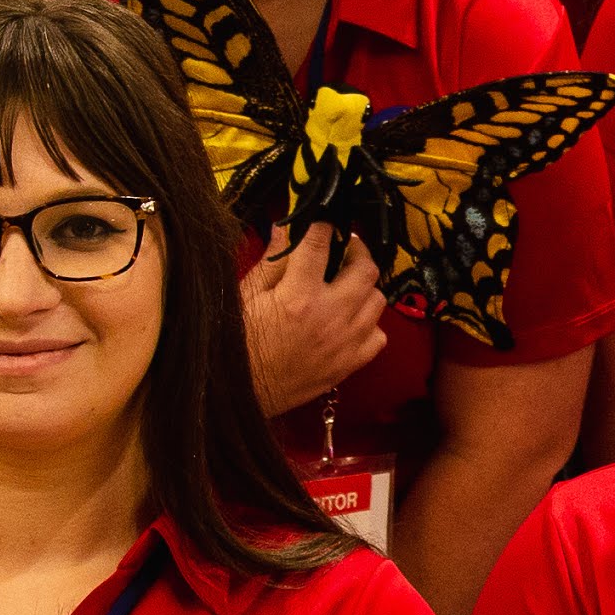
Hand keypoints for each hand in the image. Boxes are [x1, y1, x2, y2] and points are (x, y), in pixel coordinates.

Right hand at [238, 226, 392, 415]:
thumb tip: (285, 227)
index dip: (323, 225)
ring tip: (347, 284)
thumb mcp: (247, 295)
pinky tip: (351, 320)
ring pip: (378, 301)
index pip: (321, 245)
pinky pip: (378, 337)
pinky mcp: (347, 366)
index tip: (323, 220)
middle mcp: (329, 318)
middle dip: (357, 251)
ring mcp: (344, 343)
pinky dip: (369, 324)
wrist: (237, 393)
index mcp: (299, 296)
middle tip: (344, 248)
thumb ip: (272, 260)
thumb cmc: (237, 343)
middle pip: (366, 270)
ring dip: (365, 287)